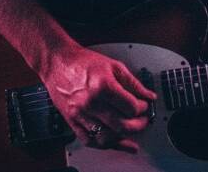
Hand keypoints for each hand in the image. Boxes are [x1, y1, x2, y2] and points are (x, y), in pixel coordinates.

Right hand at [41, 46, 156, 151]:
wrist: (59, 63)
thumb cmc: (84, 62)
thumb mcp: (114, 66)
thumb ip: (134, 83)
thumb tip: (149, 95)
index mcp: (103, 86)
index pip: (131, 107)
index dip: (143, 108)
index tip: (145, 105)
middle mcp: (90, 102)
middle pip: (121, 125)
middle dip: (138, 126)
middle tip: (143, 120)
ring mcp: (80, 113)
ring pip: (106, 137)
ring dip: (123, 137)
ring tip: (131, 131)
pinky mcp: (71, 121)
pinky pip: (89, 140)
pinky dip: (104, 144)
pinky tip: (114, 140)